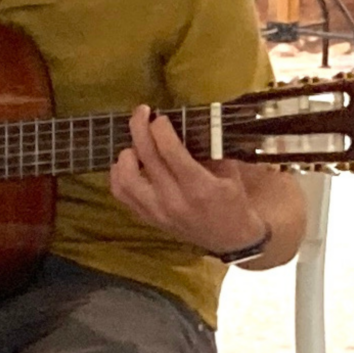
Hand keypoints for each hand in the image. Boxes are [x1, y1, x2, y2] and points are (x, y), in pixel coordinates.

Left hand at [108, 106, 268, 255]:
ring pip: (125, 178)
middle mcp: (174, 200)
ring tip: (135, 144)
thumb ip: (209, 149)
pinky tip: (129, 163)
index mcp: (199, 187)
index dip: (160, 127)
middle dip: (140, 128)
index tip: (160, 116)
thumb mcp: (229, 172)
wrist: (230, 239)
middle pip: (146, 157)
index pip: (169, 151)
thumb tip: (186, 122)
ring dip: (126, 154)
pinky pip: (122, 194)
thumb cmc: (233, 201)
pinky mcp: (148, 218)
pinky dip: (119, 174)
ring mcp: (157, 212)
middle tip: (142, 113)